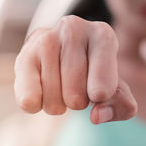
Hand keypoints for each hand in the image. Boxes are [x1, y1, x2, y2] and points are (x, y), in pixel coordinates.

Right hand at [14, 15, 137, 123]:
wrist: (59, 50)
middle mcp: (73, 29)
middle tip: (75, 85)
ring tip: (59, 84)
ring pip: (53, 101)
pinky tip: (40, 90)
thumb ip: (120, 105)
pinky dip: (36, 105)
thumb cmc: (92, 71)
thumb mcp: (115, 87)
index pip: (103, 89)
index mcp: (103, 35)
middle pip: (76, 97)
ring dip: (57, 104)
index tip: (99, 88)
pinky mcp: (24, 55)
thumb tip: (97, 116)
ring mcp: (46, 40)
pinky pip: (29, 100)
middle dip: (77, 102)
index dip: (100, 99)